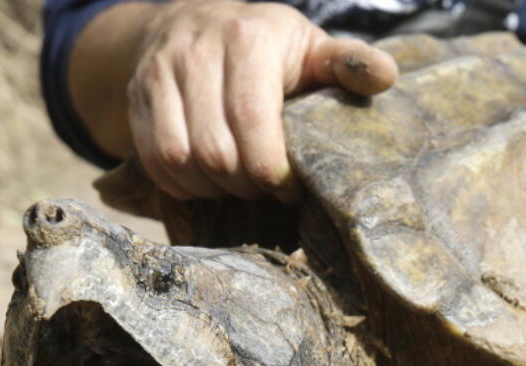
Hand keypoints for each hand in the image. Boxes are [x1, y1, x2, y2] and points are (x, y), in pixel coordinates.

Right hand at [127, 0, 397, 201]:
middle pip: (216, 151)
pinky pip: (154, 159)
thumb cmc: (267, 46)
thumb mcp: (311, 47)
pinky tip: (207, 181)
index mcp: (247, 39)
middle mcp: (196, 51)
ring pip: (180, 159)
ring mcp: (160, 73)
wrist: (193, 18)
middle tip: (266, 187)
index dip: (271, 169)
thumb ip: (348, 64)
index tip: (289, 187)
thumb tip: (388, 77)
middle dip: (246, 184)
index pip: (252, 120)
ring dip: (213, 188)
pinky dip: (181, 184)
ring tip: (238, 184)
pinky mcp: (137, 95)